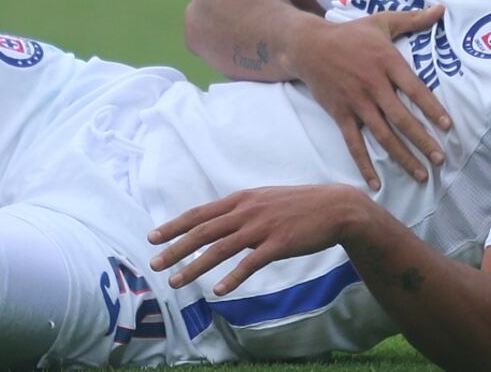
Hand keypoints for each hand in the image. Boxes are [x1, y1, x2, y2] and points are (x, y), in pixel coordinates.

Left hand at [148, 185, 367, 295]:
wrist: (337, 207)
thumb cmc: (301, 205)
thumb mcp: (267, 199)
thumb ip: (244, 210)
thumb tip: (223, 224)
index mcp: (243, 199)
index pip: (201, 213)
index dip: (175, 225)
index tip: (153, 237)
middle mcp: (248, 211)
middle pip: (204, 231)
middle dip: (176, 248)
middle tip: (154, 263)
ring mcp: (263, 227)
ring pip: (220, 248)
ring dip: (195, 266)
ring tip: (176, 282)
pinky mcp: (279, 243)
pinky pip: (251, 263)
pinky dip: (233, 278)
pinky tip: (219, 291)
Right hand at [283, 6, 451, 189]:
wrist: (307, 45)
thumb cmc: (350, 33)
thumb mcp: (382, 21)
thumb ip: (413, 19)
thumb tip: (442, 9)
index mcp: (387, 62)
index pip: (415, 89)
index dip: (432, 108)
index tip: (448, 126)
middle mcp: (373, 85)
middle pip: (402, 118)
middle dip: (423, 141)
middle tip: (441, 159)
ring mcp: (356, 102)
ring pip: (382, 135)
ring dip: (403, 157)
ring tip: (422, 175)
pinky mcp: (340, 114)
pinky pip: (354, 144)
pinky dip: (365, 165)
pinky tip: (376, 184)